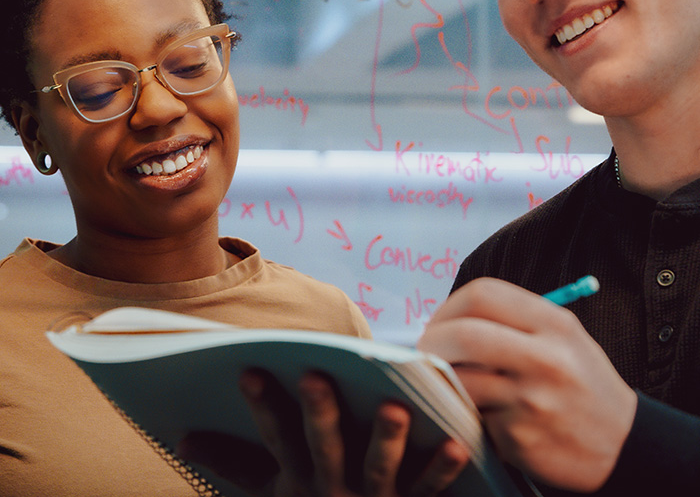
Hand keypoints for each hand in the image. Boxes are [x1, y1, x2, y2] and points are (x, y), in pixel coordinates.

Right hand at [178, 369, 467, 496]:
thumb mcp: (266, 491)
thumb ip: (229, 463)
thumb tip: (183, 438)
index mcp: (298, 477)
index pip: (275, 438)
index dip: (262, 407)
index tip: (250, 370)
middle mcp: (331, 487)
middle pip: (324, 447)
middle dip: (319, 414)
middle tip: (314, 379)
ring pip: (379, 467)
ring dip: (386, 439)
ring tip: (393, 408)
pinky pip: (427, 489)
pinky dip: (441, 469)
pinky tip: (456, 443)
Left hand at [417, 277, 636, 492]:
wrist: (624, 444)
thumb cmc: (581, 381)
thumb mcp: (562, 335)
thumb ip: (513, 320)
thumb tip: (448, 317)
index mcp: (553, 323)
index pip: (483, 294)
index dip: (449, 305)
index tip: (439, 322)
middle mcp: (545, 358)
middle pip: (464, 334)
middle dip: (432, 341)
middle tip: (424, 352)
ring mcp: (532, 400)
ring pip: (461, 379)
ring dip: (441, 378)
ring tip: (442, 379)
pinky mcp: (520, 437)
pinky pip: (472, 415)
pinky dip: (461, 410)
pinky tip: (469, 408)